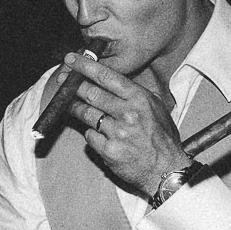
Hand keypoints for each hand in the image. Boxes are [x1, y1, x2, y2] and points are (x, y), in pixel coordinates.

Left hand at [63, 55, 190, 198]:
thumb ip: (134, 94)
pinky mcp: (109, 150)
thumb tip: (110, 81)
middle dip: (73, 85)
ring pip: (87, 114)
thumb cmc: (162, 138)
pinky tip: (96, 133)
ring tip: (70, 104)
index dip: (85, 66)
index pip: (106, 76)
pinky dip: (91, 133)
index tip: (71, 60)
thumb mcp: (156, 108)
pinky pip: (90, 136)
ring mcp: (117, 132)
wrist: (166, 169)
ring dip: (75, 108)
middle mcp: (128, 113)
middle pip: (91, 93)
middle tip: (63, 81)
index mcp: (139, 98)